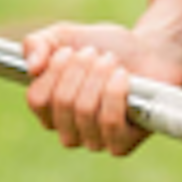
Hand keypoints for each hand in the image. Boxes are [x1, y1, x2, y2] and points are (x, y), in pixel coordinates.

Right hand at [22, 23, 150, 156]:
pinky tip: (123, 77)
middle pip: (62, 103)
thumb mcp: (65, 36)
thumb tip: (31, 67)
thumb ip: (38, 43)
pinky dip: (115, 93)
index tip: (68, 52)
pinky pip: (109, 122)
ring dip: (99, 76)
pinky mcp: (121, 145)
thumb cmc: (106, 47)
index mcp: (50, 111)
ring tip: (111, 62)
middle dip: (80, 69)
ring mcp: (94, 142)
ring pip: (85, 111)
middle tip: (95, 54)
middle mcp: (69, 132)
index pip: (37, 99)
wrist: (150, 52)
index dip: (52, 72)